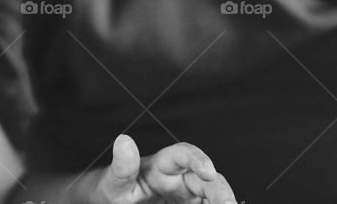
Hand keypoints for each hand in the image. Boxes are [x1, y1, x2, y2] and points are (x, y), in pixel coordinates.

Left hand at [92, 134, 235, 203]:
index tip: (209, 171)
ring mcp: (188, 196)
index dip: (198, 160)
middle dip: (221, 191)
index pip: (183, 155)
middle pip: (207, 179)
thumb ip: (122, 167)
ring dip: (223, 201)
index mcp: (162, 165)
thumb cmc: (113, 190)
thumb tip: (123, 140)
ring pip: (213, 195)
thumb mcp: (113, 182)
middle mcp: (180, 178)